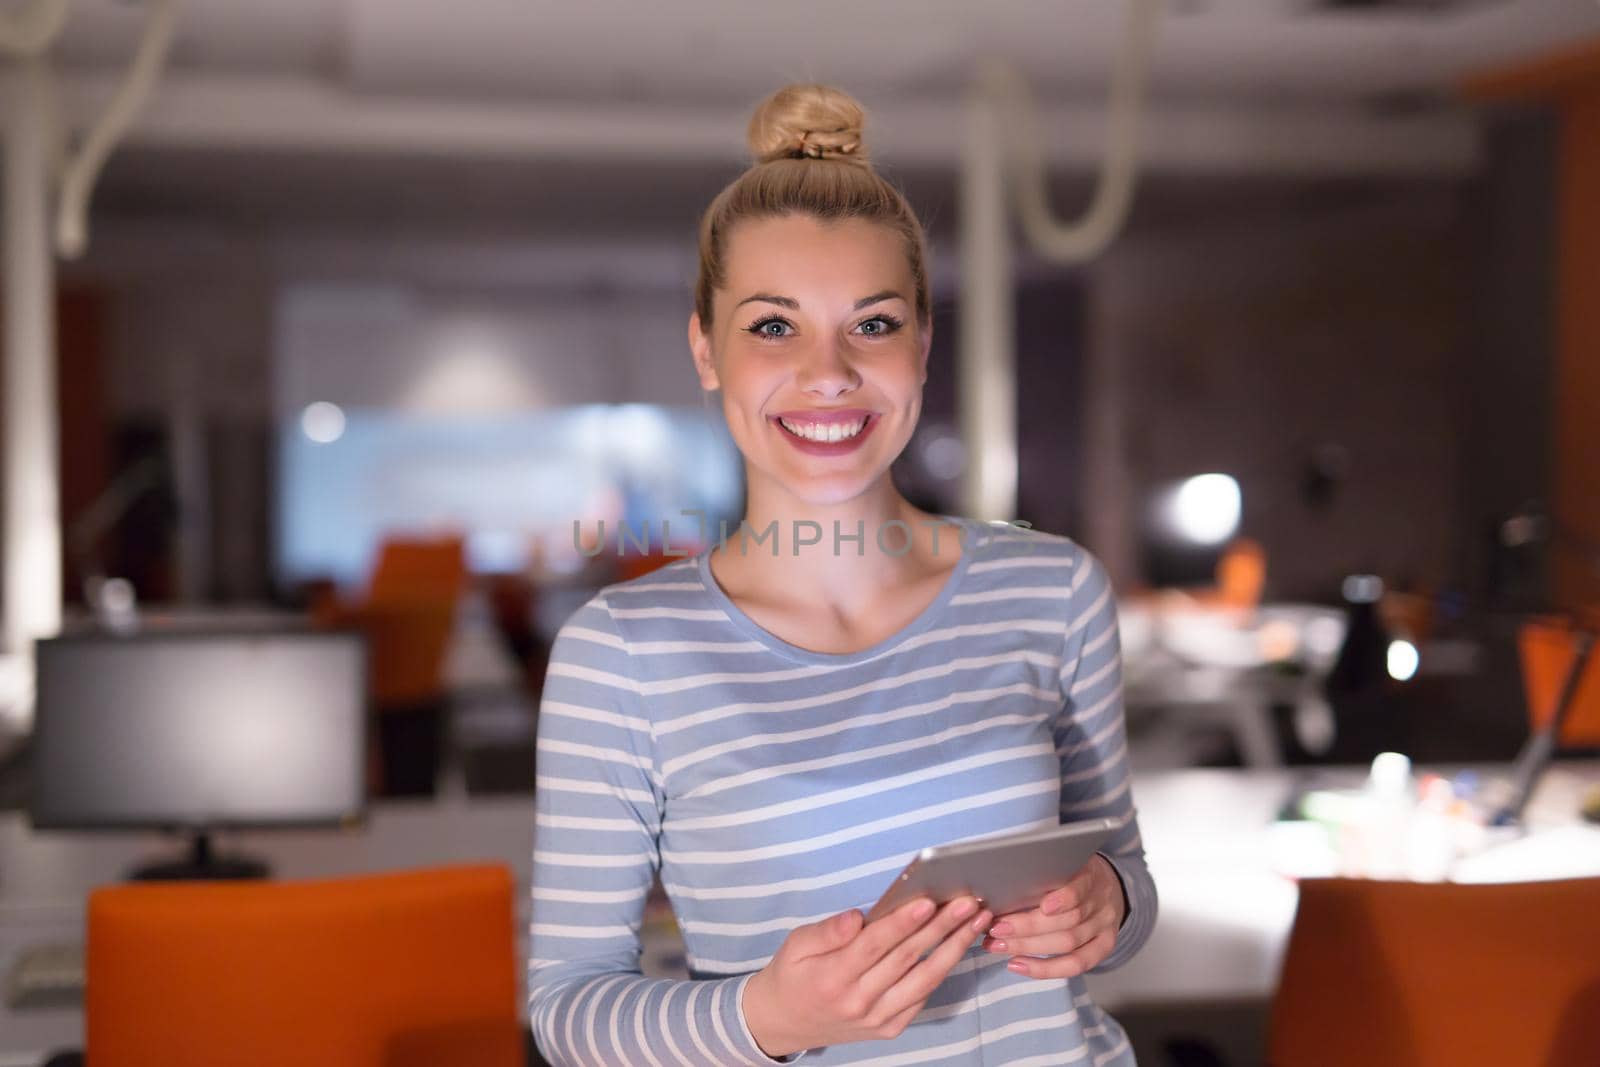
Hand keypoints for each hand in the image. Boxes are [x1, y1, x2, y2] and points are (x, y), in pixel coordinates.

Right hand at [742, 894, 991, 1058]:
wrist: (785, 1022)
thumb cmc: (793, 975)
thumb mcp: (795, 945)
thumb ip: (827, 931)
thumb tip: (857, 917)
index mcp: (833, 977)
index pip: (875, 945)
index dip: (903, 923)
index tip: (928, 901)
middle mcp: (859, 1002)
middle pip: (907, 959)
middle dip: (941, 928)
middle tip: (966, 903)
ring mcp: (877, 1019)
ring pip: (924, 980)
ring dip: (954, 948)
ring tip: (975, 922)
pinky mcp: (890, 1028)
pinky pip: (922, 997)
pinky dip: (942, 971)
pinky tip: (958, 946)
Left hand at [980, 854, 1125, 978]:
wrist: (1107, 887)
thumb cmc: (1073, 873)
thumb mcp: (1063, 863)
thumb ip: (1041, 872)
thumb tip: (999, 886)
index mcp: (1092, 875)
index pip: (1081, 888)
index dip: (1064, 899)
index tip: (1043, 906)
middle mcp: (1101, 903)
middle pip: (1068, 920)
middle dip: (1028, 927)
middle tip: (996, 928)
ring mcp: (1104, 927)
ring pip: (1068, 943)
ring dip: (1028, 946)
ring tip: (998, 945)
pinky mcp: (1103, 947)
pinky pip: (1075, 964)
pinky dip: (1045, 969)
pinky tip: (1018, 965)